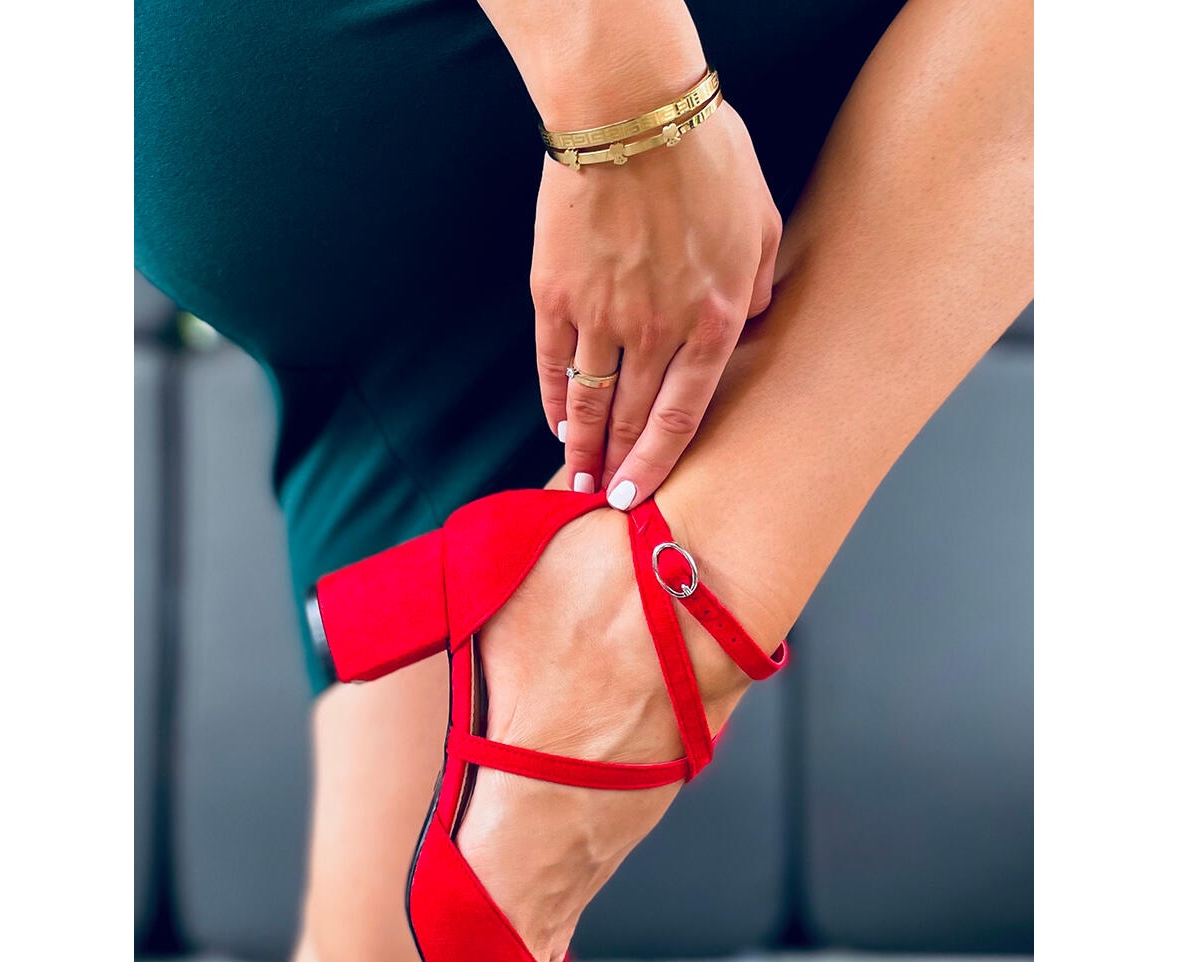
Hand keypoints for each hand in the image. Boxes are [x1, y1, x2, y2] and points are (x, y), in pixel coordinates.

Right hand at [532, 100, 780, 508]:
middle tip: (601, 497)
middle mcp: (655, 331)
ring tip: (574, 475)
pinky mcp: (554, 294)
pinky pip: (551, 362)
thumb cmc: (706, 156)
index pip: (681, 417)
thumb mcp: (762, 222)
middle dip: (617, 465)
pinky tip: (555, 420)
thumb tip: (747, 323)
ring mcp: (600, 316)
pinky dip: (552, 397)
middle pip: (631, 419)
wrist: (631, 111)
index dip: (657, 464)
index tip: (639, 495)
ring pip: (588, 402)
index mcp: (711, 320)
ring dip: (581, 445)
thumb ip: (758, 287)